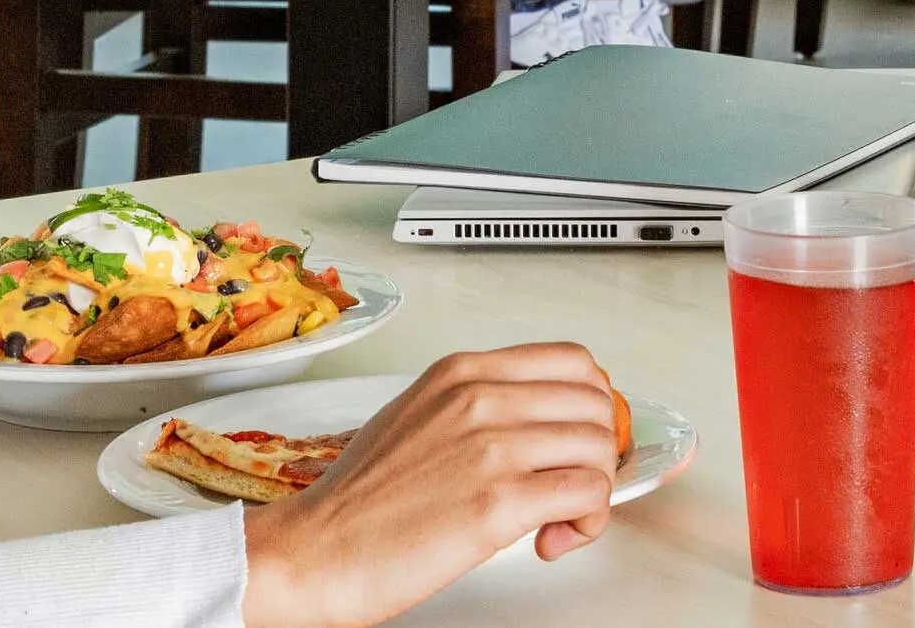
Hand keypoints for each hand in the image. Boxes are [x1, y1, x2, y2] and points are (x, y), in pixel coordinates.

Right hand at [242, 345, 624, 627]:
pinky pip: (589, 494)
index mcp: (462, 372)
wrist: (315, 552)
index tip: (581, 439)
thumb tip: (536, 421)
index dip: (592, 406)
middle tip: (572, 485)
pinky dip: (587, 522)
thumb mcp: (417, 416)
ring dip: (594, 492)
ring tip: (559, 519)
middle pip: (598, 404)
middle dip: (599, 451)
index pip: (575, 362)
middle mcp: (480, 398)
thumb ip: (476, 406)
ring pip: (600, 449)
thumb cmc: (357, 500)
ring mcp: (491, 446)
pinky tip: (551, 538)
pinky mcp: (499, 501)